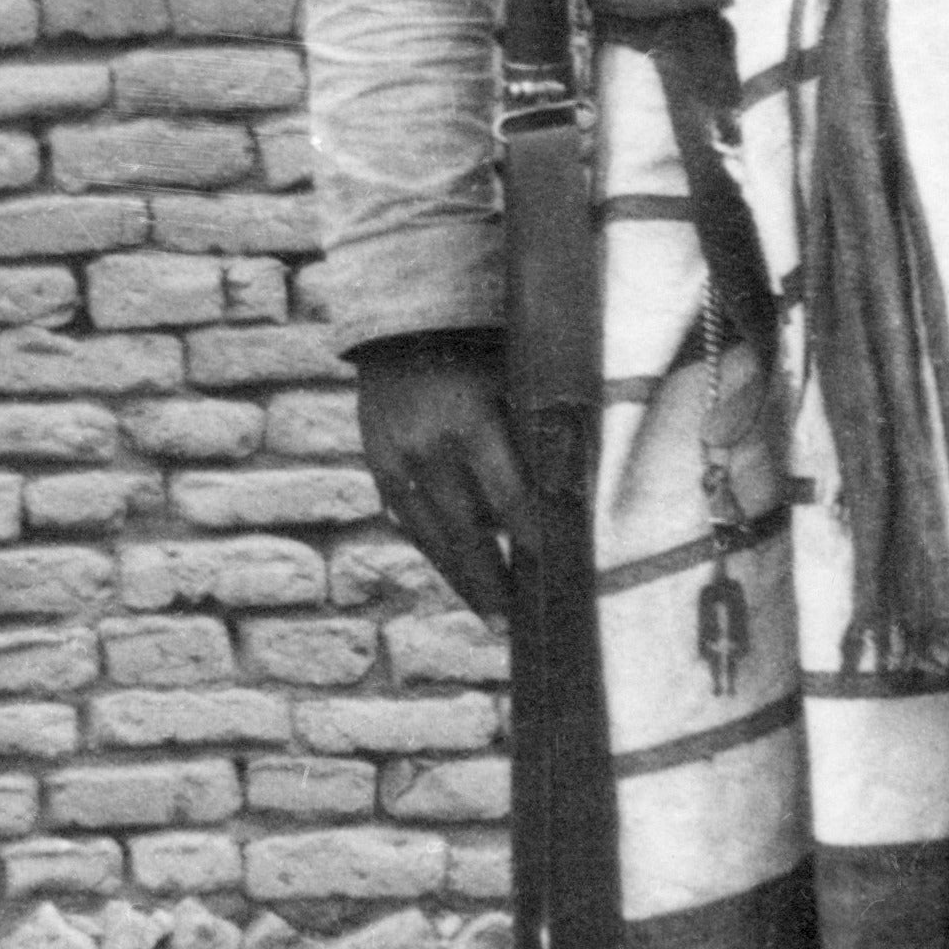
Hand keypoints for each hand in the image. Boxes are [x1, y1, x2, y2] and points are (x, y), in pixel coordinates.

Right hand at [353, 330, 523, 622]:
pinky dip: (433, 549)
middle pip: (465, 532)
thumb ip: (535, 428)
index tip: (552, 572)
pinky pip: (407, 521)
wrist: (399, 322)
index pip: (507, 496)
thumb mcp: (513, 375)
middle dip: (490, 581)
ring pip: (431, 536)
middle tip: (512, 626)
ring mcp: (395, 460)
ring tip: (488, 615)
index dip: (530, 538)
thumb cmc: (477, 344)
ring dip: (460, 579)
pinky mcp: (377, 465)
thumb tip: (571, 487)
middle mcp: (427, 448)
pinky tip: (455, 574)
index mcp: (468, 422)